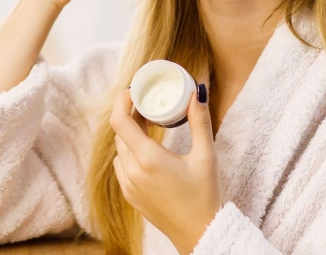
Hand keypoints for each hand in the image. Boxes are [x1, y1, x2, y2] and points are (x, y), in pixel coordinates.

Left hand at [110, 85, 222, 254]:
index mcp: (148, 159)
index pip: (119, 121)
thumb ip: (199, 121)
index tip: (133, 91)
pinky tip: (147, 149)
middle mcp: (132, 172)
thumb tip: (197, 92)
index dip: (122, 101)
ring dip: (130, 134)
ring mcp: (128, 185)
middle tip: (148, 105)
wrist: (199, 233)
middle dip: (131, 115)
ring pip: (120, 149)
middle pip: (120, 133)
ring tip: (149, 125)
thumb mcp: (205, 155)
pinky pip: (121, 165)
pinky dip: (130, 152)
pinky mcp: (129, 195)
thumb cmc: (205, 196)